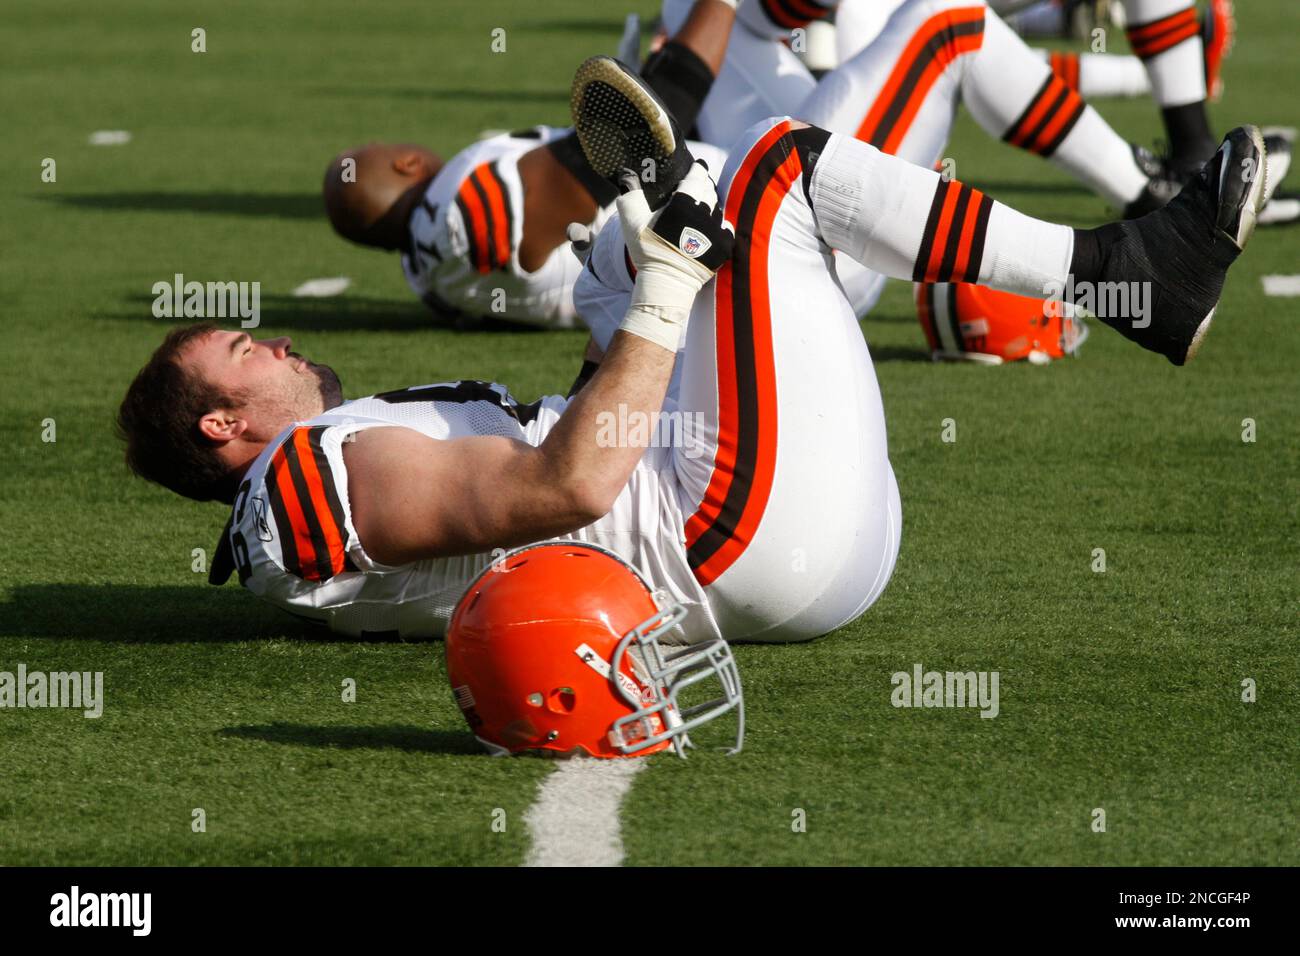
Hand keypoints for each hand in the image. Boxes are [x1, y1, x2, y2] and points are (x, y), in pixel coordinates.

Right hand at [617, 161, 734, 350]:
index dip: (698, 168)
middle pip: (709, 190)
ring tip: (702, 206)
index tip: (697, 166)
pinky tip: (711, 225)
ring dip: (711, 204)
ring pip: (718, 208)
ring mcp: (717, 230)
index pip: (697, 176)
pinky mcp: (725, 246)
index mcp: (684, 202)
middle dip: (704, 185)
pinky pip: (726, 227)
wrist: (665, 283)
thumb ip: (630, 194)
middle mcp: (705, 213)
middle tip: (697, 185)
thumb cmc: (647, 251)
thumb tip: (627, 175)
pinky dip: (720, 224)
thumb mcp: (631, 220)